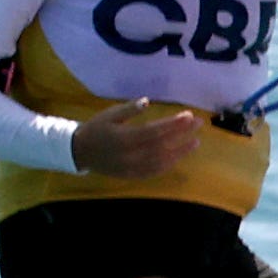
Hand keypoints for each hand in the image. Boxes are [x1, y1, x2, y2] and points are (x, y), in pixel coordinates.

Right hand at [73, 101, 210, 180]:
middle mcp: (130, 155)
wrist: (78, 152)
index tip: (189, 116)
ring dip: (179, 152)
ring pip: (160, 162)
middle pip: (161, 145)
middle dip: (182, 135)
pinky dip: (167, 165)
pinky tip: (178, 157)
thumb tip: (147, 101)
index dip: (173, 124)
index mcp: (124, 138)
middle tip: (199, 124)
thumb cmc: (96, 129)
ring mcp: (131, 168)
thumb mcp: (109, 114)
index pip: (155, 131)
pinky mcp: (130, 175)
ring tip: (195, 142)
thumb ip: (128, 109)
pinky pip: (152, 172)